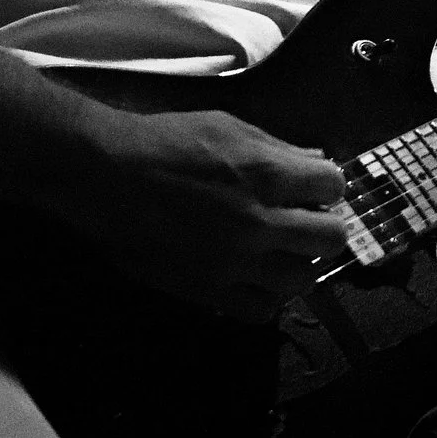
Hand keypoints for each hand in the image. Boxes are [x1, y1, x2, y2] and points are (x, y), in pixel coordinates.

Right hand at [50, 108, 348, 320]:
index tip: (311, 186)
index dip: (325, 183)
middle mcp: (257, 221)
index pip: (334, 185)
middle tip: (303, 220)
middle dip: (323, 225)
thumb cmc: (163, 142)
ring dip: (298, 263)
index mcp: (265, 173)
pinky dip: (266, 296)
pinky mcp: (208, 290)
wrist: (103, 175)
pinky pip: (261, 310)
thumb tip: (316, 158)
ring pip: (302, 279)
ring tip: (278, 251)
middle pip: (331, 238)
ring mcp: (233, 261)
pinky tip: (254, 278)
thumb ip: (277, 147)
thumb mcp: (226, 127)